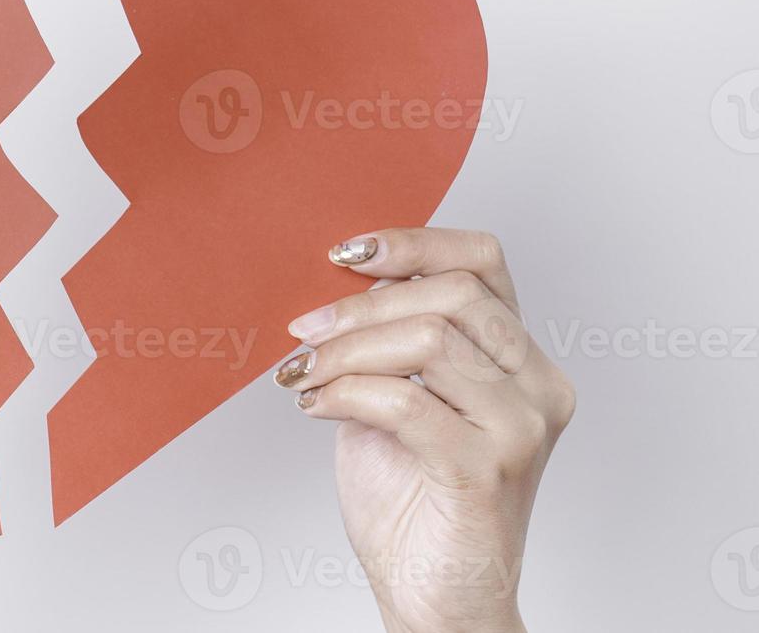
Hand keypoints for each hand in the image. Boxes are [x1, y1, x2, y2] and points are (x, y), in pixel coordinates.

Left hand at [277, 228, 574, 632]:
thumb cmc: (413, 501)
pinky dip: (346, 393)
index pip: (483, 261)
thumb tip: (331, 289)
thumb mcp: (394, 398)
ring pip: (429, 341)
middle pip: (452, 293)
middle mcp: (536, 385)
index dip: (413, 242)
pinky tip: (315, 406)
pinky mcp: (487, 468)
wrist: (435, 599)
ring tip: (304, 375)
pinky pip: (406, 401)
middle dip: (362, 305)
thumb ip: (386, 344)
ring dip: (346, 351)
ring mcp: (521, 428)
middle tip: (305, 332)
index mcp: (519, 359)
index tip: (346, 253)